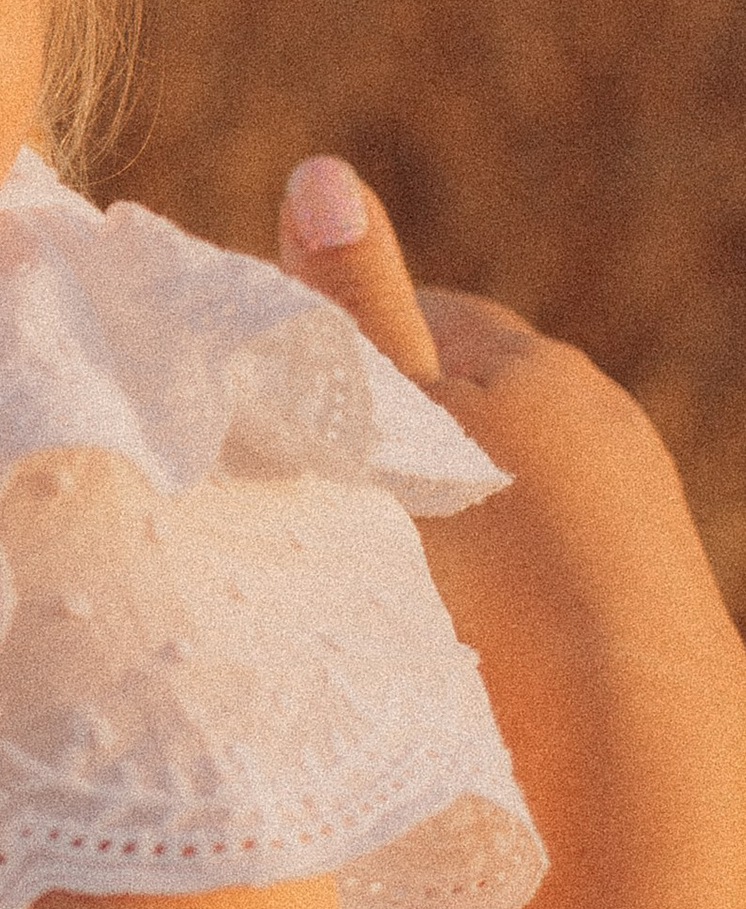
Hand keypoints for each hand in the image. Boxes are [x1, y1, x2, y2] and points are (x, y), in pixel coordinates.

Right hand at [277, 153, 740, 786]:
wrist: (628, 741)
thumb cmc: (488, 573)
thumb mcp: (394, 427)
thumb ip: (352, 310)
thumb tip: (323, 167)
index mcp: (530, 367)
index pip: (412, 315)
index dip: (332, 347)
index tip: (268, 399)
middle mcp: (595, 420)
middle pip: (464, 397)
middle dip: (391, 422)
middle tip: (304, 479)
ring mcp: (629, 507)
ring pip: (502, 475)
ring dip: (441, 499)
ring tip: (368, 558)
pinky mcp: (641, 589)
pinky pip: (541, 546)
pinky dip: (490, 563)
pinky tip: (444, 616)